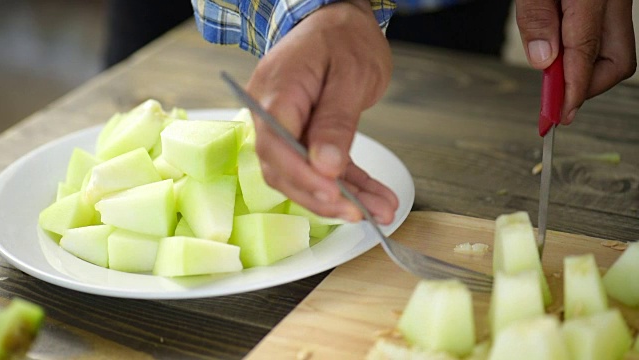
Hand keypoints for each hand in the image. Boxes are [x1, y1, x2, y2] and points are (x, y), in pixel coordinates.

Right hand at [245, 0, 398, 223]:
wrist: (338, 20)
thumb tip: (325, 166)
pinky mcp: (303, 135)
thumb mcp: (351, 74)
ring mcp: (285, 126)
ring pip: (303, 175)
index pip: (276, 145)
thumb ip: (336, 121)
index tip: (334, 195)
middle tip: (358, 212)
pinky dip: (348, 184)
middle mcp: (271, 113)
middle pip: (283, 168)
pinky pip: (322, 166)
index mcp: (278, 91)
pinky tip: (373, 198)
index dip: (302, 176)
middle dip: (321, 196)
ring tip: (379, 210)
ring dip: (341, 197)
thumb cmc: (343, 37)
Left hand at [515, 0, 635, 123]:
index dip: (570, 91)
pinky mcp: (609, 3)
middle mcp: (615, 1)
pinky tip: (559, 56)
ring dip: (582, 71)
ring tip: (551, 77)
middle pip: (617, 62)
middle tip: (555, 101)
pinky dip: (583, 53)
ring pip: (613, 52)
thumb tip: (542, 59)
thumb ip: (537, 18)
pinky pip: (604, 37)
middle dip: (586, 88)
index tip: (555, 116)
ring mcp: (616, 2)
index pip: (586, 54)